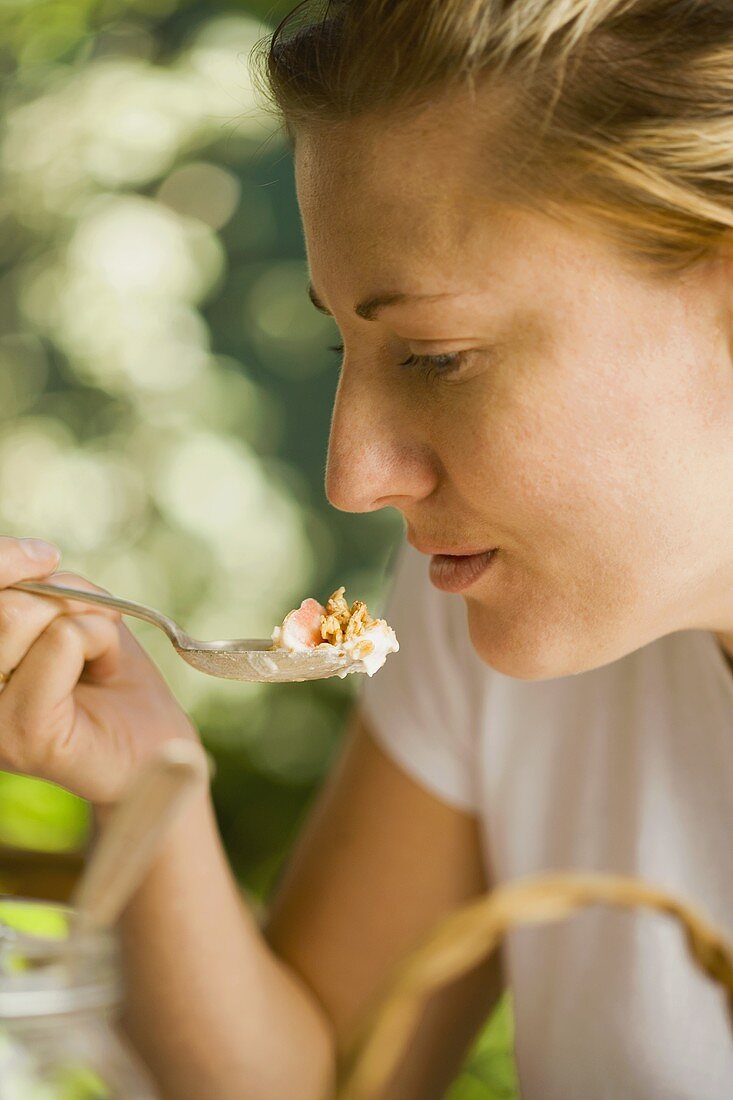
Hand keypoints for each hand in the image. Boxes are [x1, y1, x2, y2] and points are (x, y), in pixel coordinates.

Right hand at [0, 537, 199, 805]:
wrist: (155, 751)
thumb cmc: (114, 682)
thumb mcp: (78, 615)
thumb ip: (45, 587)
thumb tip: (36, 558)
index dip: (3, 558)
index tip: (43, 556)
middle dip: (58, 595)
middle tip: (92, 626)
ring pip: (20, 613)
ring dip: (83, 616)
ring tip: (96, 655)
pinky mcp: (22, 734)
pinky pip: (61, 640)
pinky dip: (99, 636)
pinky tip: (104, 667)